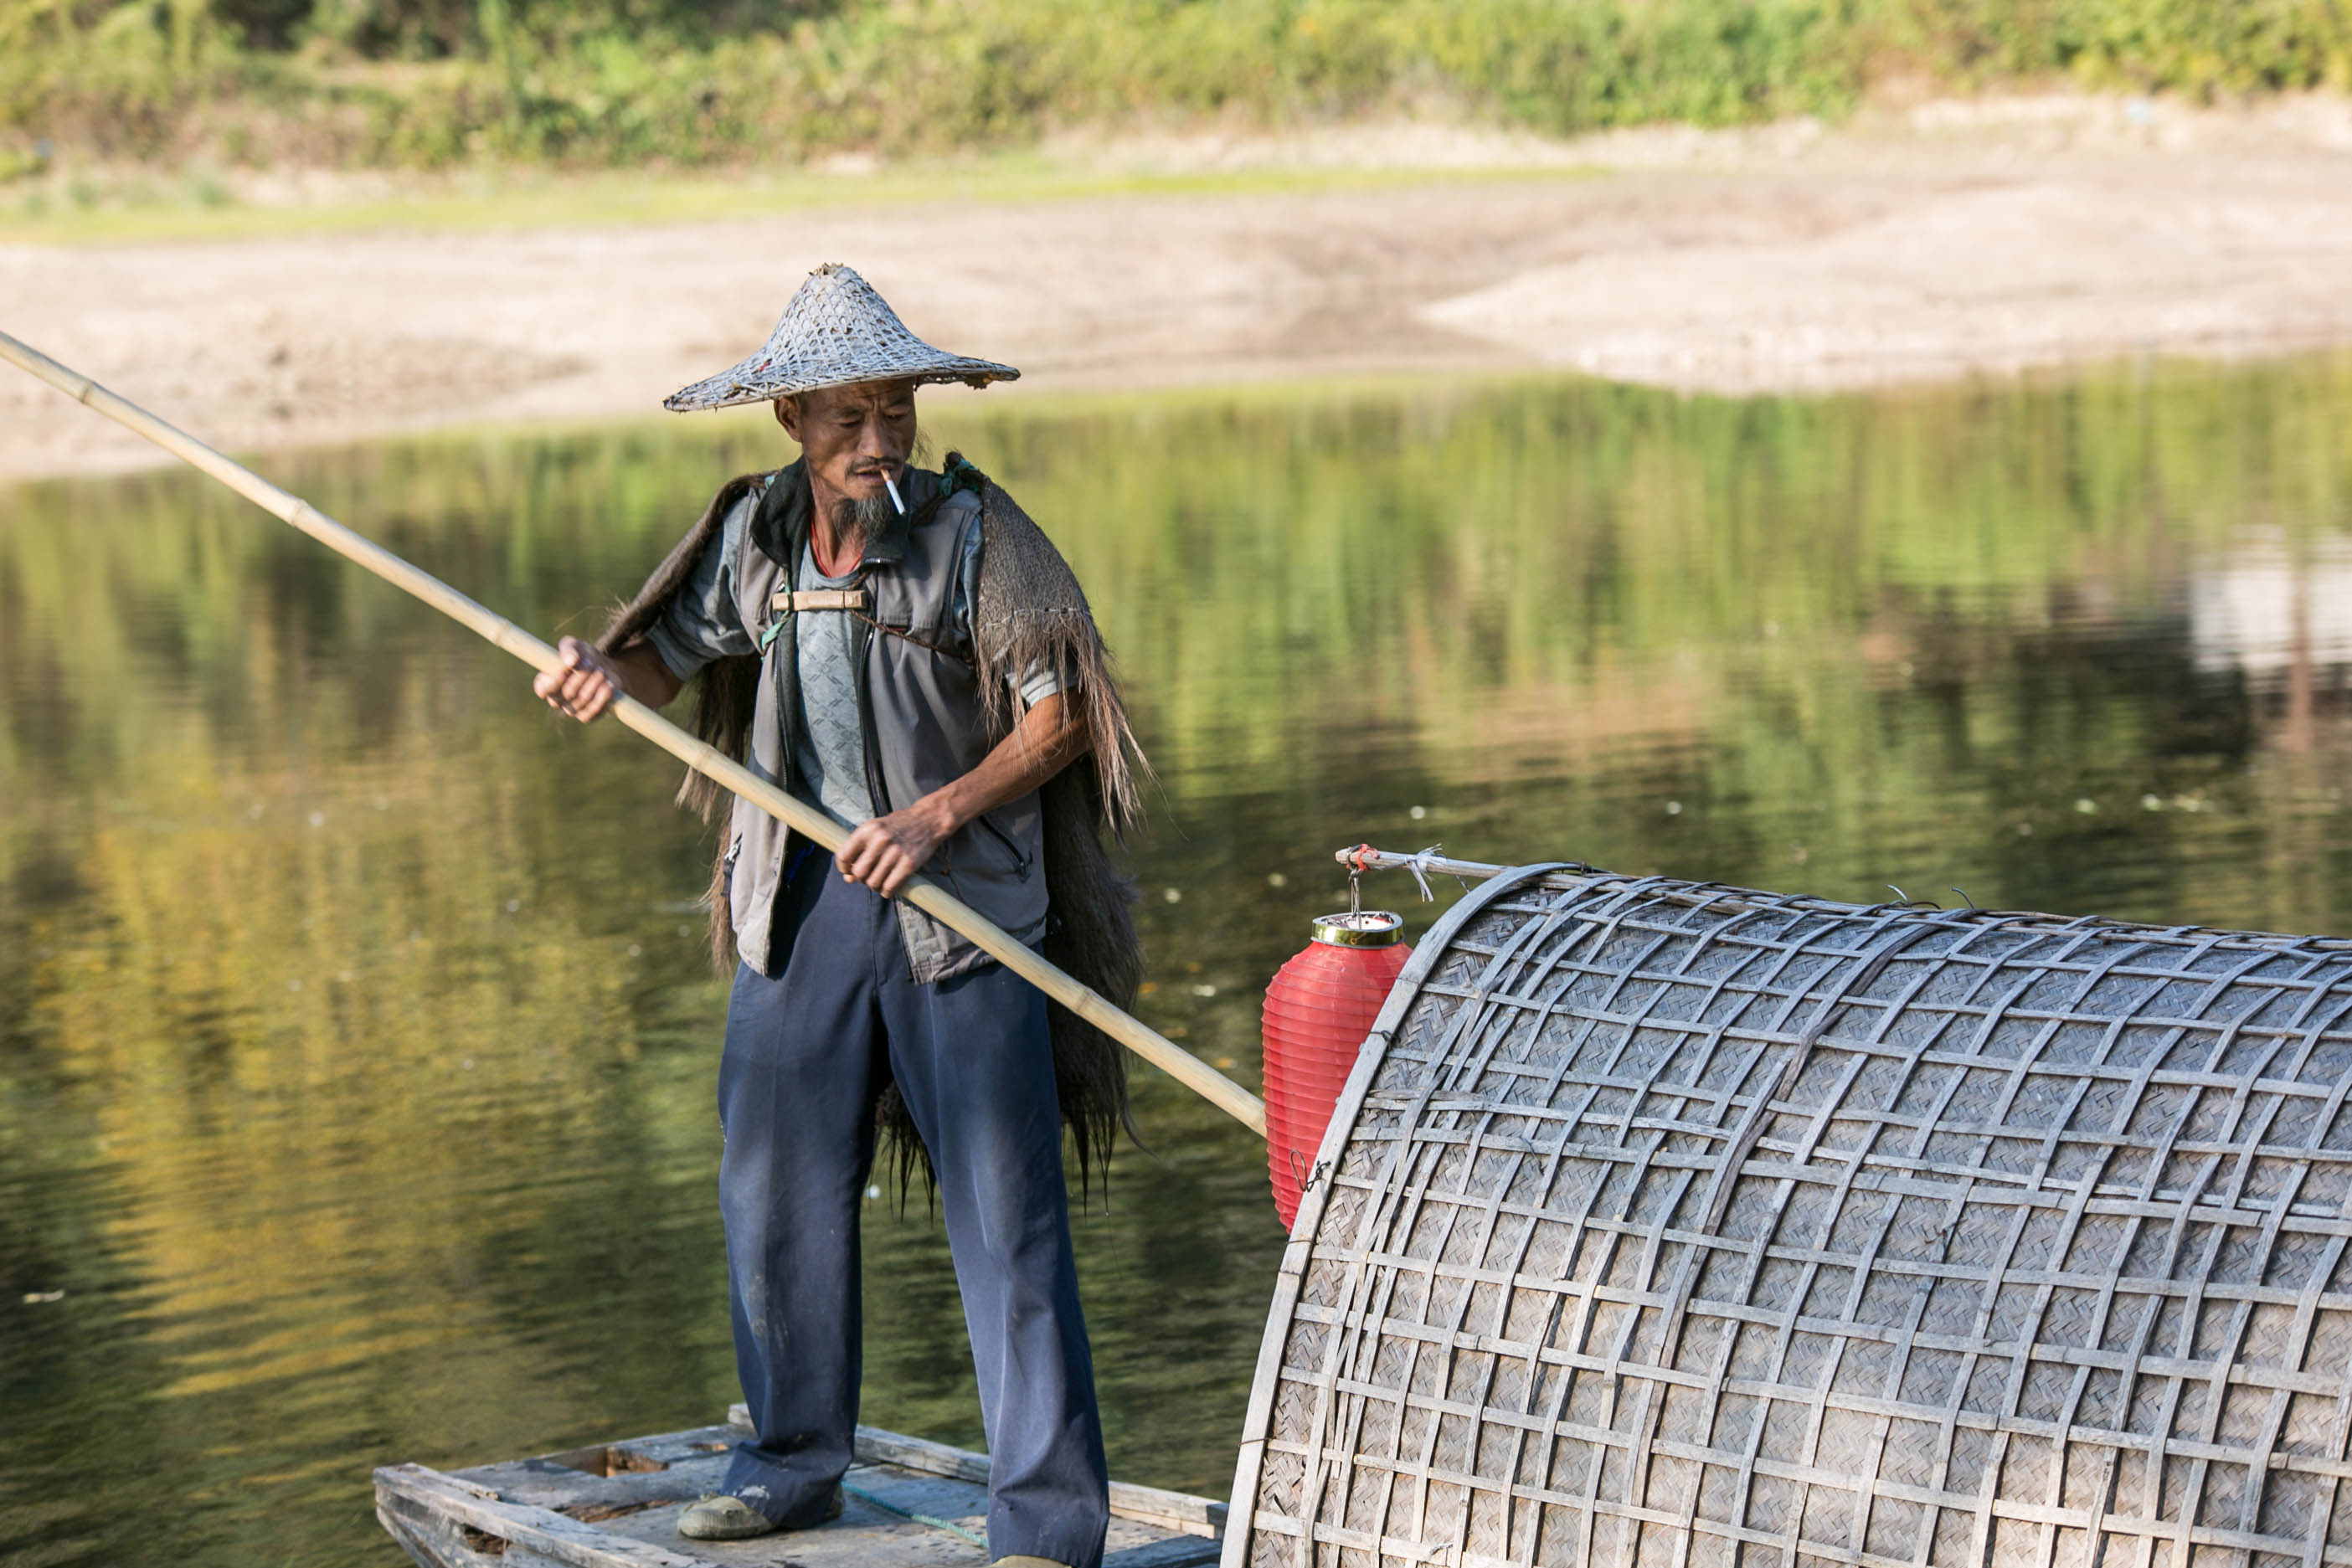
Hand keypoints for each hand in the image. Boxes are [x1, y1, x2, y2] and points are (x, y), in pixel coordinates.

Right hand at [534, 636, 620, 722]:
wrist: (603, 669)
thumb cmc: (582, 657)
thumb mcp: (574, 646)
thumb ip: (569, 648)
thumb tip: (571, 660)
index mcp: (547, 683)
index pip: (542, 688)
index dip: (553, 681)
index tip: (566, 669)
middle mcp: (556, 699)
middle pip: (568, 692)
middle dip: (582, 675)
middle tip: (590, 663)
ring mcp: (571, 710)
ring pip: (583, 699)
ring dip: (595, 682)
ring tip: (601, 671)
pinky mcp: (587, 716)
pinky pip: (593, 710)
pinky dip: (602, 696)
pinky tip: (607, 684)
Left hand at [834, 798, 953, 897]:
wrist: (928, 820)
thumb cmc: (898, 826)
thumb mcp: (875, 830)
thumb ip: (859, 851)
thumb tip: (848, 878)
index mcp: (867, 829)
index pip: (843, 856)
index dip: (843, 868)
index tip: (849, 871)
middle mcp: (880, 840)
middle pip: (858, 873)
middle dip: (862, 879)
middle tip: (869, 875)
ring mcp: (895, 852)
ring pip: (873, 883)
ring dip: (875, 886)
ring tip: (881, 881)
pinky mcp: (909, 863)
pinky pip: (890, 887)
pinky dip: (887, 891)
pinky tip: (889, 887)